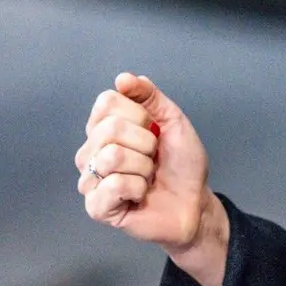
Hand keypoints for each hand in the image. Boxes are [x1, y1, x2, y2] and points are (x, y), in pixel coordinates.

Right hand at [75, 74, 228, 285]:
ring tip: (147, 177)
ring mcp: (90, 180)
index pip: (106, 102)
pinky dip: (137, 188)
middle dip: (145, 143)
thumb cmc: (181, 165)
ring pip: (111, 157)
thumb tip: (122, 78)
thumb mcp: (172, 120)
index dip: (139, 115)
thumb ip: (149, 95)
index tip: (154, 131)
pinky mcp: (96, 207)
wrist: (194, 202)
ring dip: (143, 167)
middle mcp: (91, 152)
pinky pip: (113, 185)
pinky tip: (139, 195)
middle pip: (109, 129)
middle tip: (153, 158)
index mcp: (103, 128)